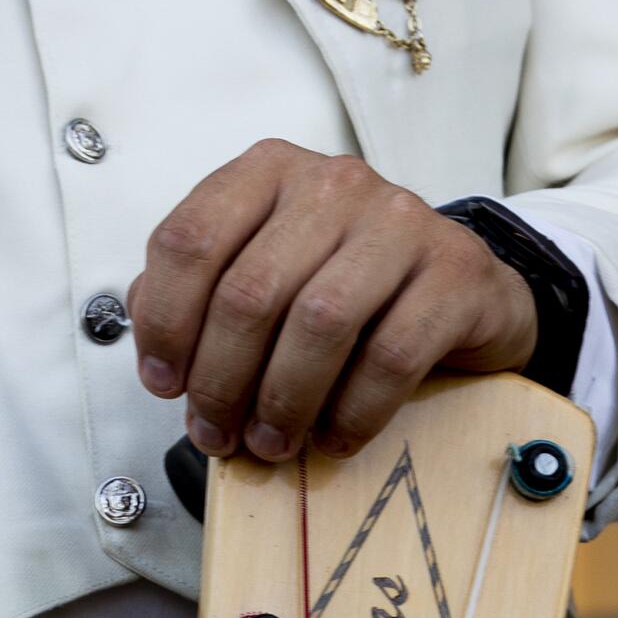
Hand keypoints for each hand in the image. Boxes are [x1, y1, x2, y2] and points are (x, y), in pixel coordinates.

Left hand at [129, 137, 537, 462]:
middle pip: (250, 291)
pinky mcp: (454, 269)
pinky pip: (391, 354)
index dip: (165, 323)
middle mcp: (333, 183)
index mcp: (268, 172)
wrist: (460, 291)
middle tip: (217, 434)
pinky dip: (352, 411)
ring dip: (283, 401)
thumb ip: (200, 292)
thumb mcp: (265, 271)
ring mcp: (400, 220)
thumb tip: (156, 348)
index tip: (165, 384)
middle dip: (222, 381)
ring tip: (272, 444)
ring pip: (319, 322)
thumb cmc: (348, 287)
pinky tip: (334, 437)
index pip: (189, 240)